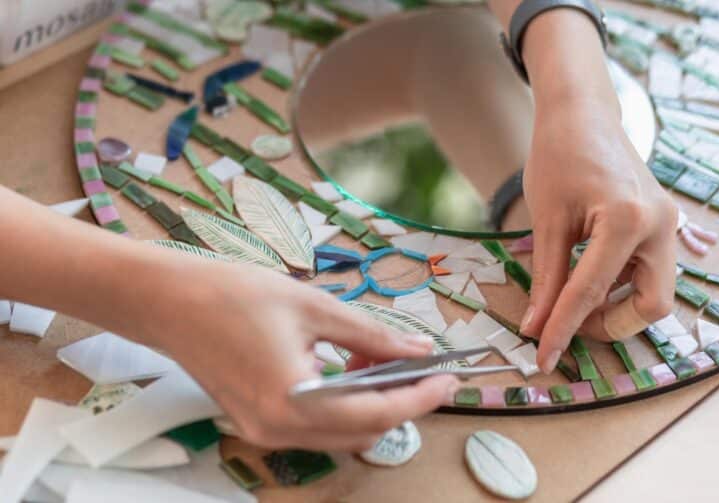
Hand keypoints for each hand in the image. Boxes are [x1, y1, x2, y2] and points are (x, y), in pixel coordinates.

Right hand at [147, 260, 457, 450]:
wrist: (169, 302)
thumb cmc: (234, 295)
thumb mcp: (314, 307)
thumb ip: (372, 334)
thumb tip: (417, 350)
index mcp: (294, 402)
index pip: (378, 413)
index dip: (421, 397)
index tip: (450, 378)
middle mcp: (279, 431)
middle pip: (363, 432)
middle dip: (400, 401)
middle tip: (419, 364)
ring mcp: (265, 433)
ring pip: (341, 433)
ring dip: (372, 403)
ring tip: (382, 359)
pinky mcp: (258, 423)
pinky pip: (316, 426)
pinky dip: (343, 404)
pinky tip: (350, 367)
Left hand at [520, 98, 677, 372]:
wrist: (581, 114)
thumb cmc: (558, 156)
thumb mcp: (546, 220)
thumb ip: (546, 278)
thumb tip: (535, 327)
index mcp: (629, 220)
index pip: (591, 293)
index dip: (562, 330)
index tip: (541, 357)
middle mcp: (661, 226)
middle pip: (651, 306)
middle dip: (609, 324)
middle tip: (568, 321)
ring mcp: (668, 225)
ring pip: (655, 293)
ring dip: (615, 306)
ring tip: (570, 296)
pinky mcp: (662, 225)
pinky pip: (648, 272)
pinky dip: (619, 285)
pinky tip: (586, 274)